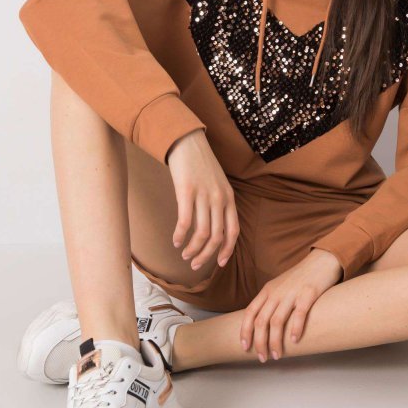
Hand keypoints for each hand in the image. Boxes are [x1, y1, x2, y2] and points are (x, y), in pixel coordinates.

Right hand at [166, 129, 239, 272]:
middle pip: (216, 237)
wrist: (188, 142)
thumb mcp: (218, 184)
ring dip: (193, 249)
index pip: (233, 231)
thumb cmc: (201, 165)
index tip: (218, 264)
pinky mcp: (187, 191)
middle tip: (195, 265)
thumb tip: (214, 228)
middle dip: (206, 256)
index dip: (226, 250)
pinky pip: (185, 222)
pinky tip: (174, 240)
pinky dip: (180, 235)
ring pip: (202, 233)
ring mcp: (204, 195)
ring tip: (184, 255)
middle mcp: (219, 199)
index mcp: (229, 198)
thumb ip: (219, 203)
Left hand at [239, 248, 342, 361]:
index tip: (245, 347)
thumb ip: (271, 302)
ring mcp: (291, 293)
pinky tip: (295, 341)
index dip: (245, 331)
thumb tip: (263, 326)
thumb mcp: (280, 286)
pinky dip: (295, 329)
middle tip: (263, 358)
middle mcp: (276, 292)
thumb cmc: (300, 278)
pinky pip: (299, 314)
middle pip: (261, 321)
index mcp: (267, 291)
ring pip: (277, 321)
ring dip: (275, 341)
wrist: (321, 261)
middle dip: (260, 342)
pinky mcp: (308, 293)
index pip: (250, 312)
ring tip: (277, 355)